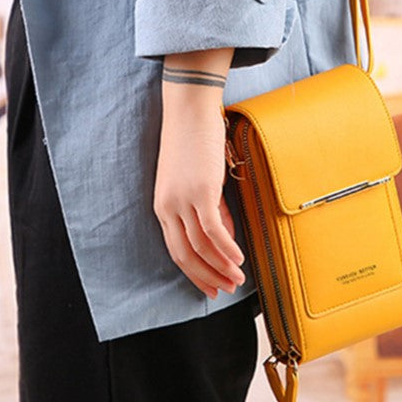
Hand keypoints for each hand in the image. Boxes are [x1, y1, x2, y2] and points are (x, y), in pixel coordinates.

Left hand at [153, 49, 245, 298]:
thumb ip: (209, 208)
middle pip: (184, 254)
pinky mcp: (200, 190)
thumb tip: (224, 235)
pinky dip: (226, 248)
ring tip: (237, 280)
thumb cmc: (194, 140)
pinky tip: (238, 259)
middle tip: (224, 291)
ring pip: (200, 246)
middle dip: (206, 277)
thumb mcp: (197, 180)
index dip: (194, 272)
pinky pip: (213, 229)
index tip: (210, 288)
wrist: (189, 110)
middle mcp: (168, 206)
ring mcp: (182, 199)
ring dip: (220, 267)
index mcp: (162, 206)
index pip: (176, 250)